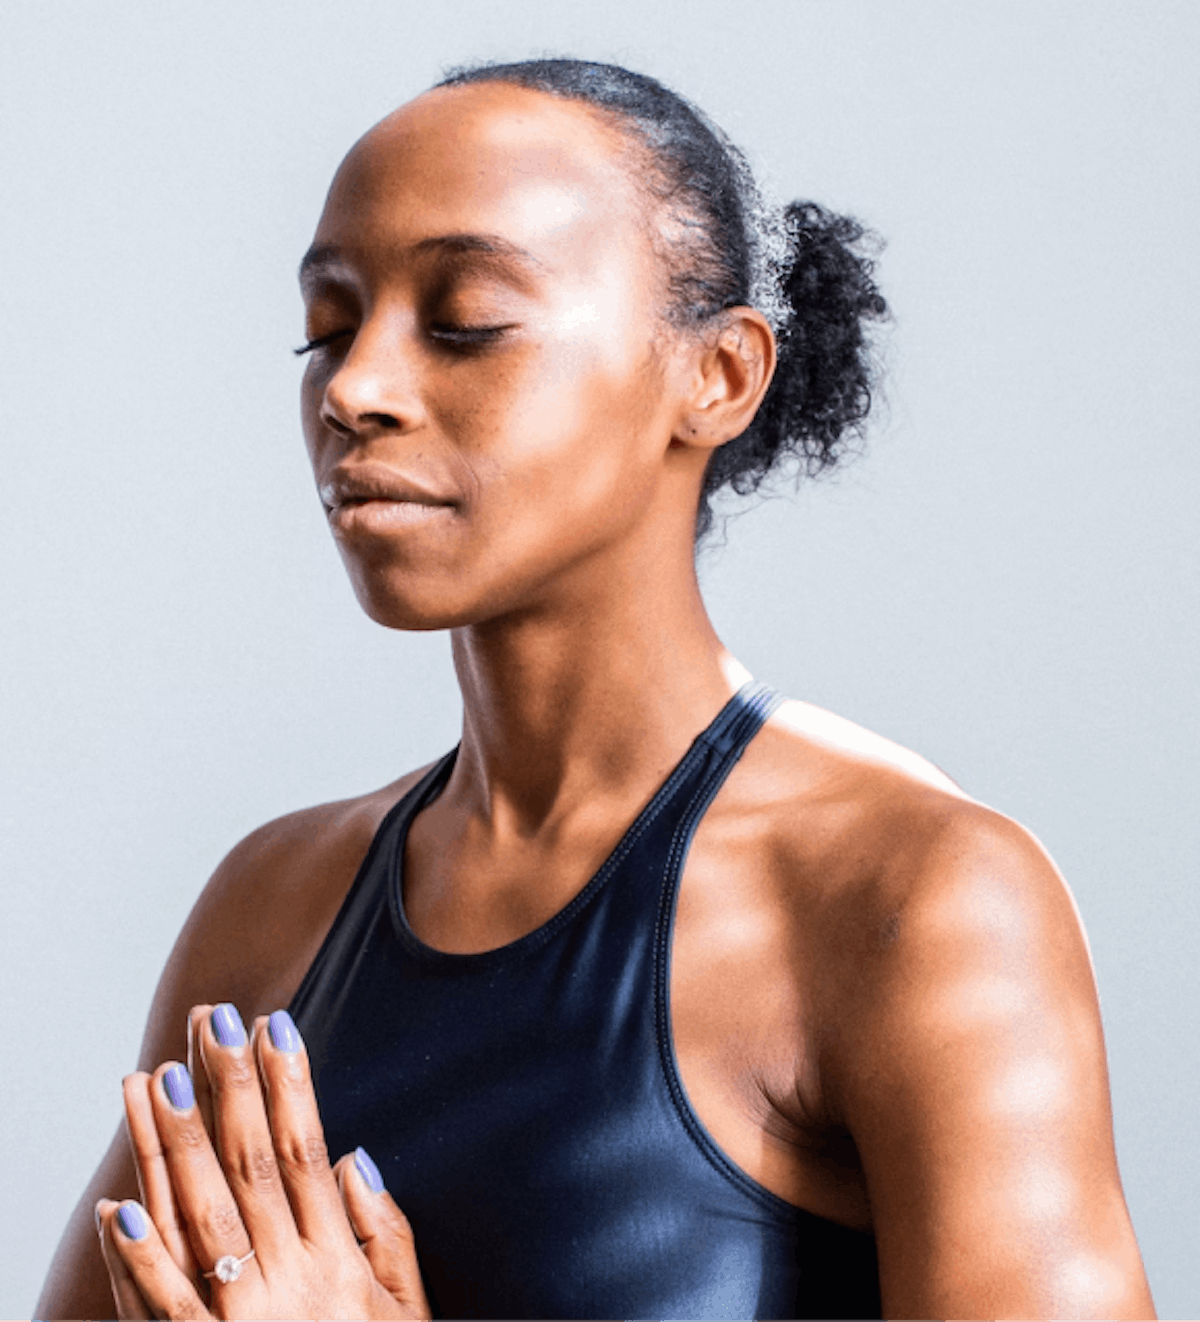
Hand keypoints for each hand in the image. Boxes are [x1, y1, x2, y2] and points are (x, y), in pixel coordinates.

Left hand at [94, 1003, 430, 1319]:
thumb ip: (387, 1235)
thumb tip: (352, 1155)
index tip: (273, 1025)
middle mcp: (290, 1281)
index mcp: (338, 1261)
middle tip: (211, 1020)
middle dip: (229, 1087)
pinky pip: (166, 1312)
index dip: (289, 1085)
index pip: (305, 1151)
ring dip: (174, 1147)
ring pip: (200, 1219)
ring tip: (153, 1079)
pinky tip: (118, 1207)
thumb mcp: (409, 1314)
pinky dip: (137, 1262)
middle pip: (250, 1167)